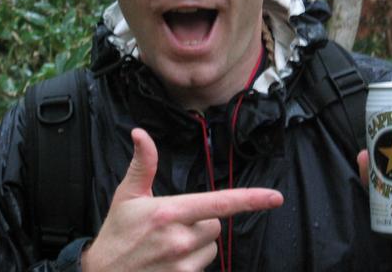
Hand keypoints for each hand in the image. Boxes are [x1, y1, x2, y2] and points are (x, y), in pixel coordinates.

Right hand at [81, 128, 283, 270]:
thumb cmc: (116, 234)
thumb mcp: (127, 196)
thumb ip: (143, 164)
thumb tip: (140, 133)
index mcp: (169, 213)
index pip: (219, 203)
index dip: (250, 200)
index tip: (275, 198)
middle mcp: (180, 239)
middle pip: (215, 224)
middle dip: (202, 222)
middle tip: (172, 226)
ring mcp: (183, 264)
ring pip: (211, 247)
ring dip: (197, 245)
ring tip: (167, 246)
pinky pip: (202, 266)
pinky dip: (191, 262)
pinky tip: (168, 262)